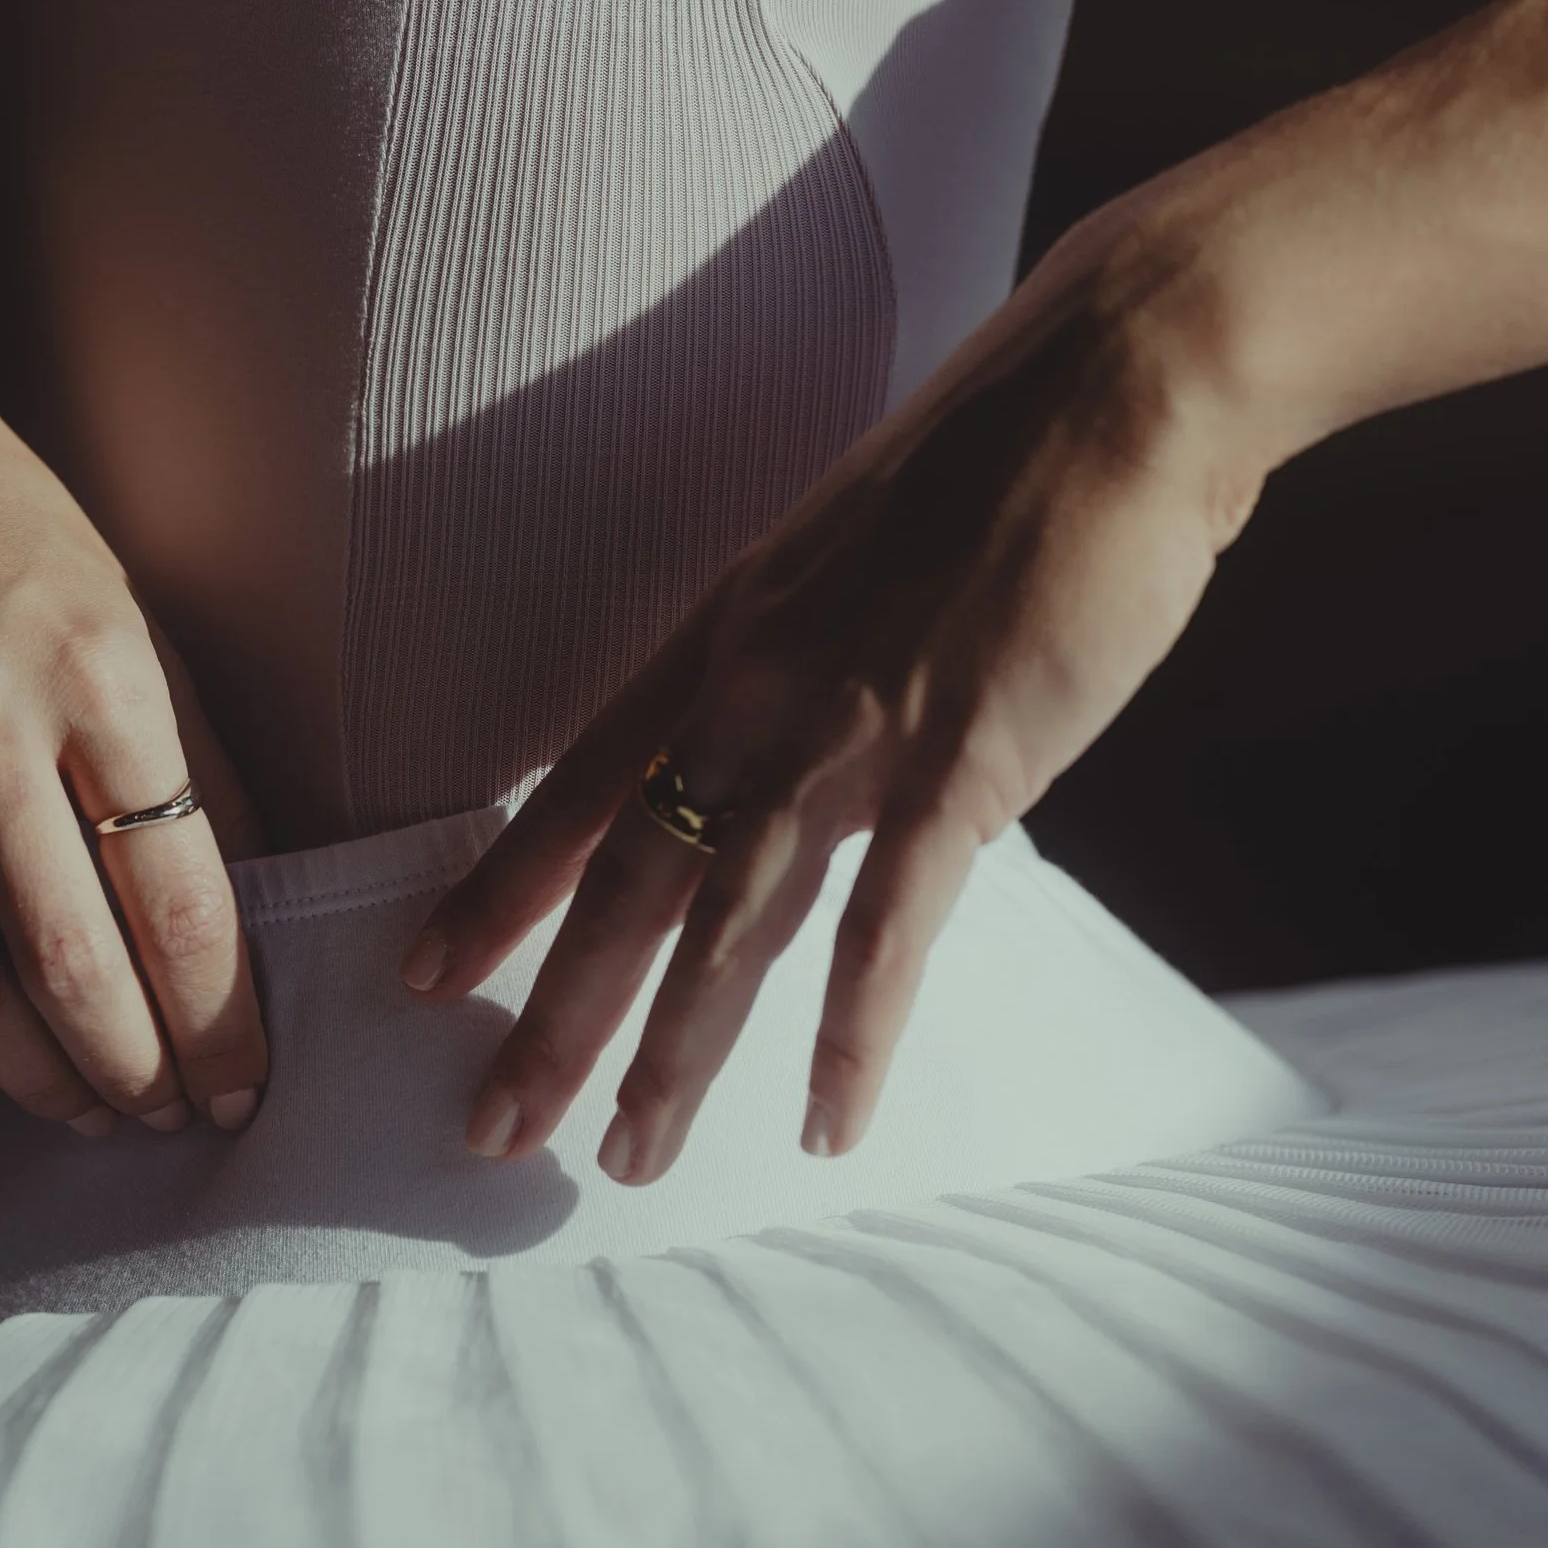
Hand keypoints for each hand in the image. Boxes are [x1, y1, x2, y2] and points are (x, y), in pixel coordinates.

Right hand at [0, 354, 269, 1133]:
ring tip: (90, 1112)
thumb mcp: (132, 617)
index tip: (247, 1086)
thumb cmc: (10, 536)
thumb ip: (192, 765)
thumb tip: (251, 926)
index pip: (175, 896)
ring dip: (34, 1077)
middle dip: (136, 1071)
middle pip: (68, 960)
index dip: (218, 1019)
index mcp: (94, 668)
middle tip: (175, 1120)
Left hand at [398, 272, 1262, 1182]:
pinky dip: (849, 1039)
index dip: (500, 886)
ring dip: (672, 1056)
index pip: (580, 781)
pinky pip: (884, 933)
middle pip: (623, 878)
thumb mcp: (861, 556)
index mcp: (727, 629)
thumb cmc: (1012, 461)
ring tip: (626, 1160)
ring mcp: (850, 731)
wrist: (1120, 386)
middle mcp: (756, 687)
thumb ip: (823, 664)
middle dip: (550, 1016)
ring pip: (726, 924)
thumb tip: (837, 757)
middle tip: (492, 1127)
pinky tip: (825, 1123)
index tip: (428, 970)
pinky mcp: (958, 766)